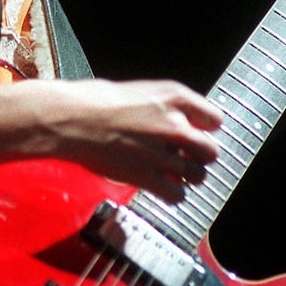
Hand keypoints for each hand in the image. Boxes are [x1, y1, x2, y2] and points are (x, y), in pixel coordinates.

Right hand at [48, 78, 222, 203]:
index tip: (200, 132)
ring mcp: (162, 153)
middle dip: (200, 156)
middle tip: (187, 156)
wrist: (70, 119)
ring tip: (173, 172)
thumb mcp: (140, 91)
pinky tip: (162, 186)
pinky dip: (172, 193)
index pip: (215, 119)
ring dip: (188, 176)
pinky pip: (177, 195)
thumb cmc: (95, 101)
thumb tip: (181, 121)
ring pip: (198, 175)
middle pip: (211, 151)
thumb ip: (166, 107)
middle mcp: (174, 125)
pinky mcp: (147, 176)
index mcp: (174, 97)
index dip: (206, 128)